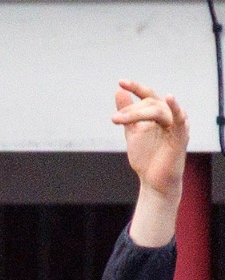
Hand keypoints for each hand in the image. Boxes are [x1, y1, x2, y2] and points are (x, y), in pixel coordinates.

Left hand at [114, 80, 187, 198]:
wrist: (152, 180)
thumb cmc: (146, 156)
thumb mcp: (132, 131)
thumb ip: (127, 114)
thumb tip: (119, 92)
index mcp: (159, 114)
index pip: (148, 96)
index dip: (136, 88)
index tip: (121, 82)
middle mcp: (170, 117)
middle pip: (150, 104)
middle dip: (131, 110)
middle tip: (115, 119)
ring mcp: (176, 126)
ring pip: (158, 111)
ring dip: (137, 113)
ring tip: (120, 120)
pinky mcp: (181, 137)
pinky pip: (179, 120)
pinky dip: (175, 109)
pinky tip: (170, 98)